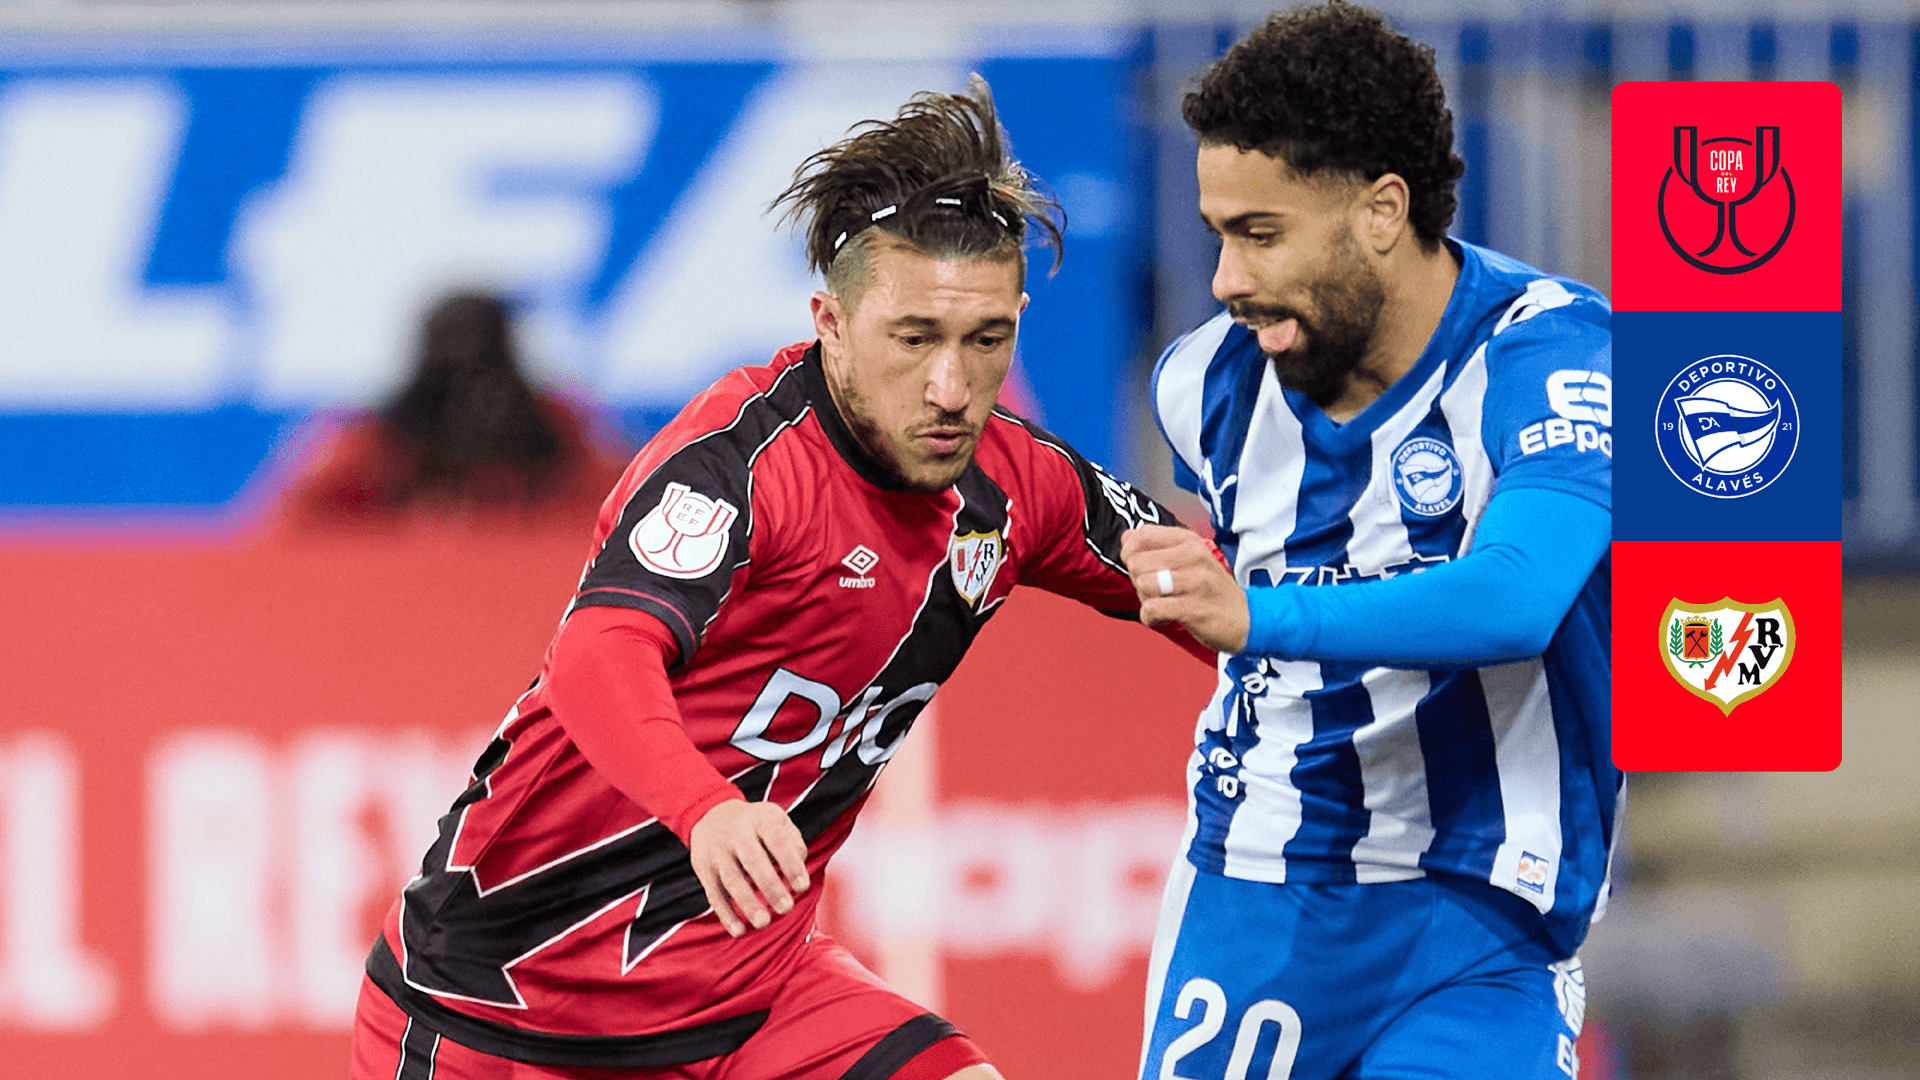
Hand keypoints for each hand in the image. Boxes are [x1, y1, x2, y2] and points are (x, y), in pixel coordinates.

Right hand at [687, 799, 810, 936]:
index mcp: (760, 820)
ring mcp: (718, 852)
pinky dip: (726, 914)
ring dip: (747, 903)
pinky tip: (739, 931)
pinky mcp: (704, 869)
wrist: (712, 816)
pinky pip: (714, 894)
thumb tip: (799, 870)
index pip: (777, 841)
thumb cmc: (756, 826)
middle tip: (786, 908)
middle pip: (752, 860)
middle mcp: (737, 834)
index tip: (803, 887)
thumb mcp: (777, 821)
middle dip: (770, 886)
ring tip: (763, 923)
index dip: (790, 864)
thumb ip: (793, 842)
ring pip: (732, 880)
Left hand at [1121, 524, 1248, 653]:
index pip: (1141, 535)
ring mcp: (1196, 582)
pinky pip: (1151, 609)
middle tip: (1157, 592)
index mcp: (1189, 541)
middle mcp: (1193, 556)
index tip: (1142, 569)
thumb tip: (1126, 537)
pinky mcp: (1194, 608)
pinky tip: (1164, 618)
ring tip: (1162, 604)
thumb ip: (1157, 547)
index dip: (1130, 553)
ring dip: (1145, 600)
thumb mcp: (1189, 561)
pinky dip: (1151, 618)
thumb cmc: (1211, 591)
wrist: (1246, 620)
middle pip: (1136, 562)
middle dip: (1138, 581)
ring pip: (1143, 584)